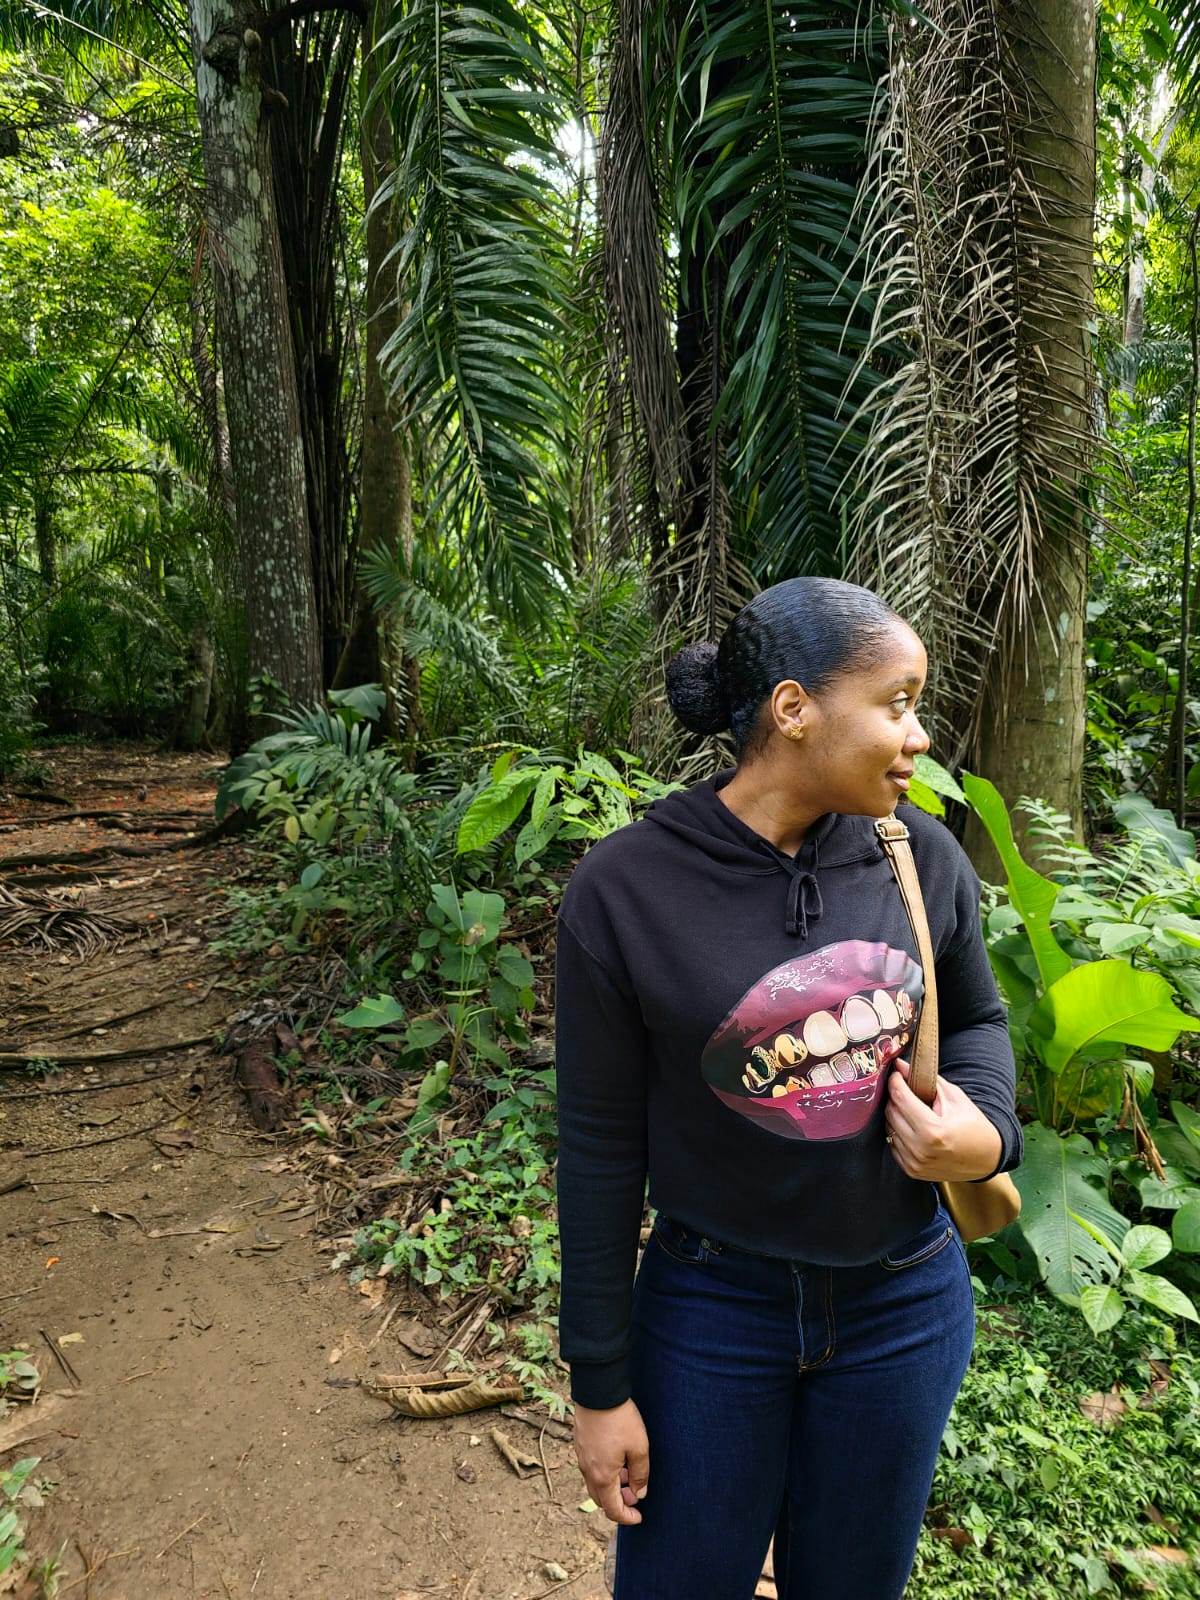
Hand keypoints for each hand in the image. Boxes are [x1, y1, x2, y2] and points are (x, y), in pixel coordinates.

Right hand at [573, 1398, 649, 1525]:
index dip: (627, 1517)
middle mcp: (588, 1471)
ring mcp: (581, 1457)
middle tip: (636, 1493)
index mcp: (602, 1477)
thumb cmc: (620, 1419)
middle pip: (602, 1499)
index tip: (639, 1517)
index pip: (612, 1509)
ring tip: (629, 1471)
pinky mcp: (580, 1444)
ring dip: (612, 1486)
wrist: (598, 1391)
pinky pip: (591, 1468)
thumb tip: (639, 1494)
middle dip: (619, 1502)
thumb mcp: (639, 1448)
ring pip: (595, 1483)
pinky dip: (604, 1472)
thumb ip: (640, 1475)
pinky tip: (618, 1457)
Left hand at [885, 1059, 1001, 1181]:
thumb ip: (927, 1080)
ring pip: (889, 1128)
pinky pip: (893, 1145)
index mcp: (933, 1130)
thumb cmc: (973, 1124)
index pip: (900, 1098)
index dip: (896, 1082)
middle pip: (891, 1112)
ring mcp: (915, 1163)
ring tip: (913, 1111)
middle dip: (896, 1097)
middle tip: (907, 1091)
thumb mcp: (955, 1097)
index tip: (898, 1075)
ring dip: (897, 1115)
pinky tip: (914, 1128)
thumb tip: (900, 1065)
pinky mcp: (912, 1171)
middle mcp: (921, 1149)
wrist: (986, 1158)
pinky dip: (899, 1133)